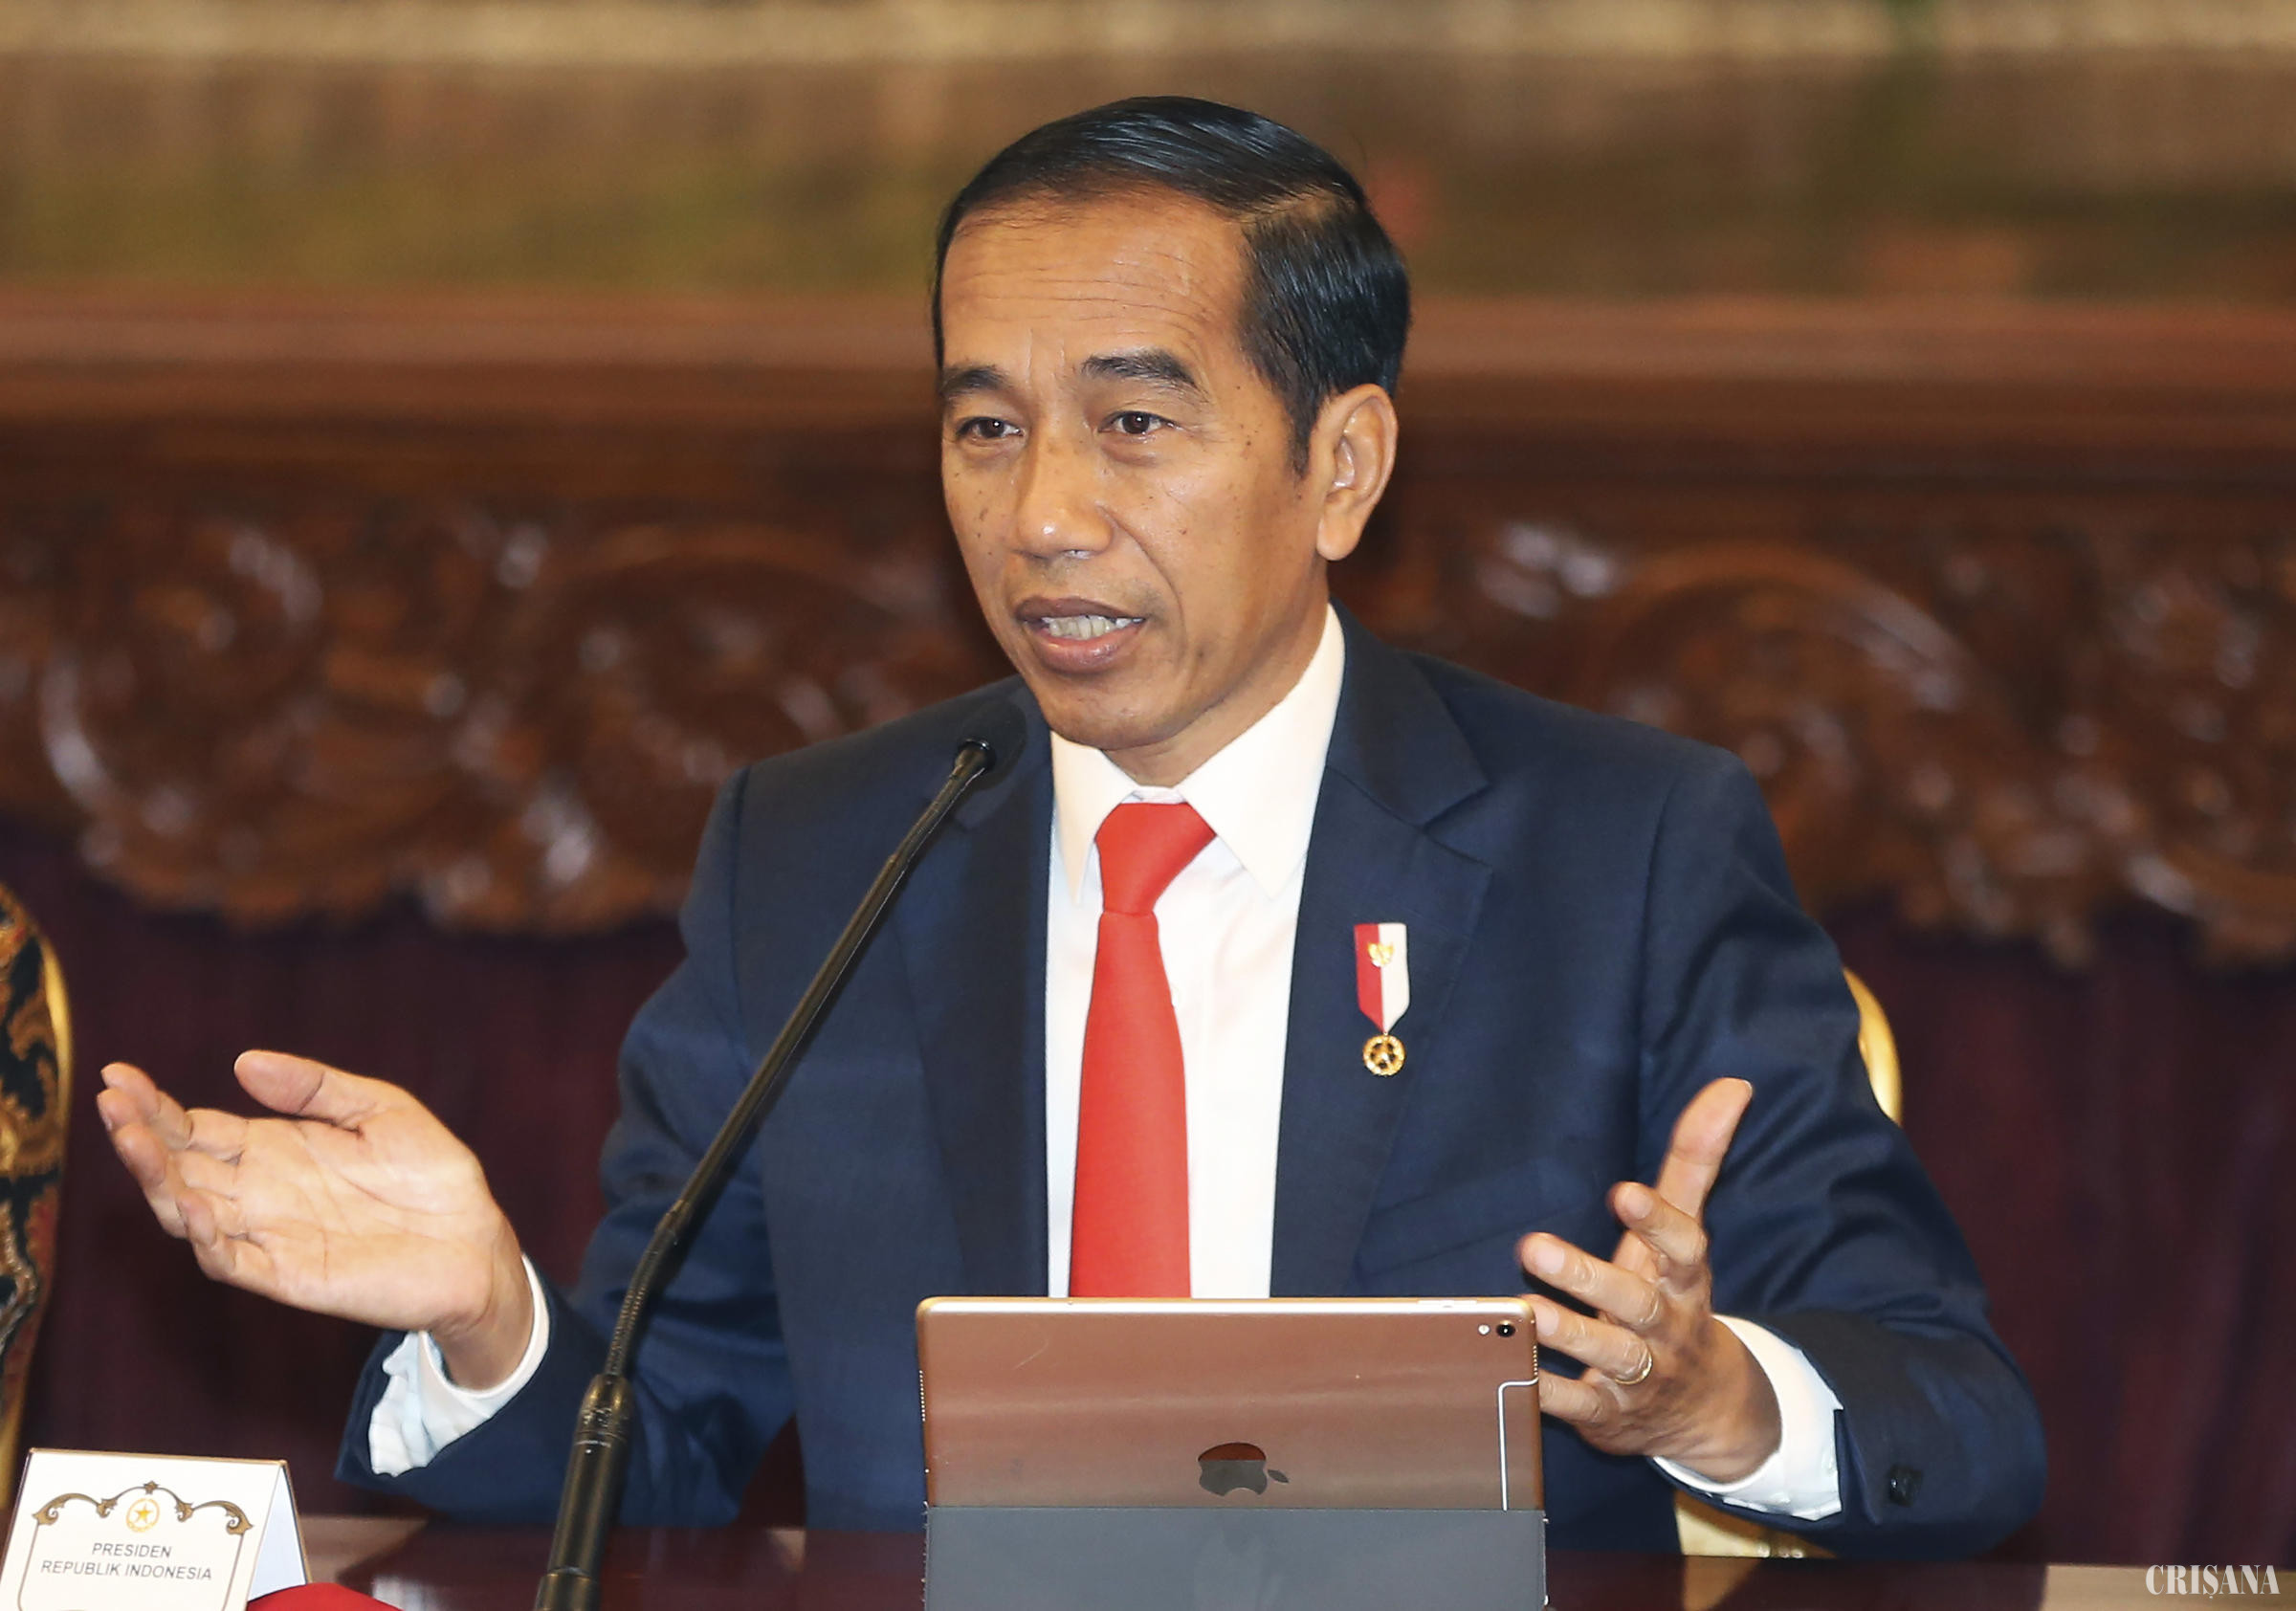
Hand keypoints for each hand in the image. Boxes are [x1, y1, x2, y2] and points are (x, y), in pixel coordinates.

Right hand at [97, 1052, 533, 1389]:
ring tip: (134, 1141)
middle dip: (141, 1137)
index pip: (195, 1128)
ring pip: (190, 1212)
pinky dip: (207, 1237)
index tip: (117, 1075)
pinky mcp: (289, 1275)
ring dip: (158, 1181)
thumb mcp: (380, 1109)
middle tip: (112, 1103)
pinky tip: (194, 1205)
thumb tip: (244, 1062)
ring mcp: (269, 1235)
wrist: (475, 1239)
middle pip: (179, 1166)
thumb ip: (315, 1087)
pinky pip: (233, 1260)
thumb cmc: (430, 1175)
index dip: (153, 1106)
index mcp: (273, 1149)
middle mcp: (258, 1193)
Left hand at [1515, 1077, 1780, 1482]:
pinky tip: (1510, 1369)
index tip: (1625, 1193)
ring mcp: (1640, 1375)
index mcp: (1686, 1280)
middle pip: (1634, 1302)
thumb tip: (1731, 1084)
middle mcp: (1666, 1327)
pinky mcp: (1609, 1415)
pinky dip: (1544, 1393)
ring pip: (1605, 1355)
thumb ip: (1696, 1160)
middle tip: (1533, 1246)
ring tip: (1520, 1307)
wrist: (1708, 1412)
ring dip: (1563, 1334)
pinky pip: (1576, 1406)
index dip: (1657, 1222)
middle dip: (1587, 1277)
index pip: (1684, 1248)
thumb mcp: (1685, 1235)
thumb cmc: (1676, 1299)